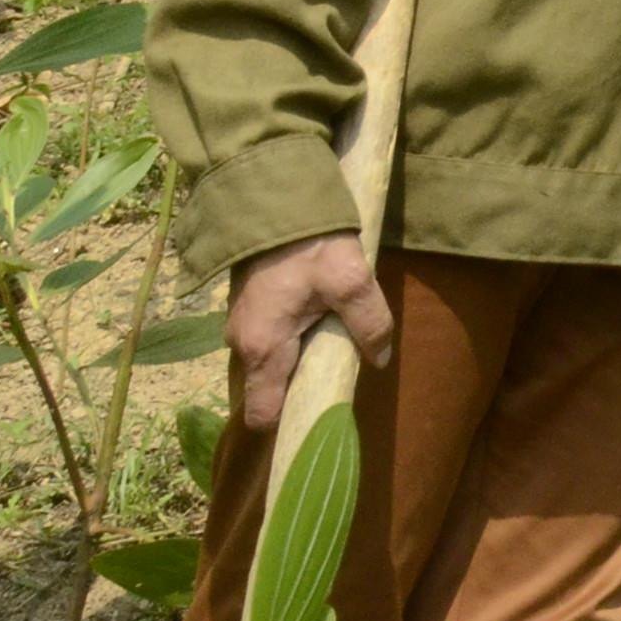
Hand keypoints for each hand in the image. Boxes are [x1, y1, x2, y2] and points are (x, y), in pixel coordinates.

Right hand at [227, 231, 392, 430]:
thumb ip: (370, 324)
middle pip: (269, 389)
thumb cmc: (312, 245)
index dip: (291, 419)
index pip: (263, 413)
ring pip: (271, 363)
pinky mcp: (249, 310)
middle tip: (337, 371)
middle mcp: (242, 345)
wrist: (278, 201)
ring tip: (332, 343)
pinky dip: (291, 340)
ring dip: (298, 360)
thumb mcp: (352, 281)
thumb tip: (379, 359)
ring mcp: (241, 327)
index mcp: (263, 348)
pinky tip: (317, 322)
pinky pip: (270, 341)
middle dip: (301, 387)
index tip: (321, 413)